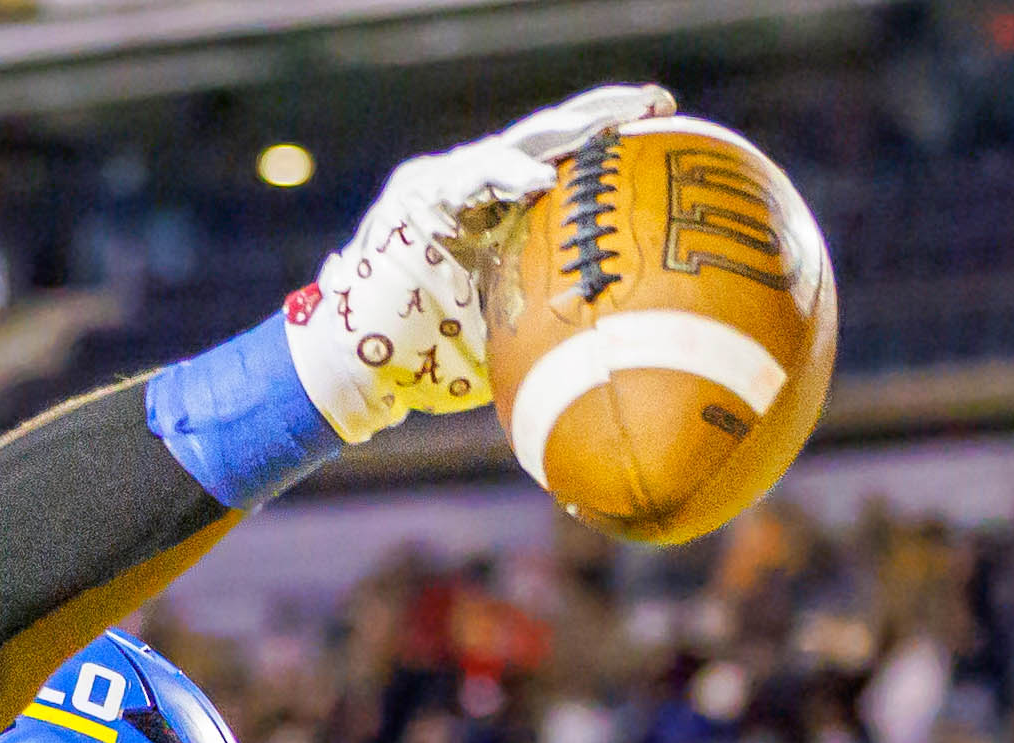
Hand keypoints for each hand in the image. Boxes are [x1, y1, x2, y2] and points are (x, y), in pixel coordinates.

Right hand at [285, 82, 675, 442]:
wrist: (351, 369)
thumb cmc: (425, 359)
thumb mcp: (504, 329)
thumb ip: (545, 310)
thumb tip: (619, 334)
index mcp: (494, 210)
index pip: (556, 161)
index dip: (605, 143)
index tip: (662, 124)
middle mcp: (469, 187)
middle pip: (544, 136)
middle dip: (601, 116)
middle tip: (658, 102)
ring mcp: (439, 186)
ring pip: (510, 146)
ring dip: (564, 137)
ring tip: (613, 129)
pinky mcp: (412, 200)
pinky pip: (465, 178)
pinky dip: (502, 176)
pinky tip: (539, 180)